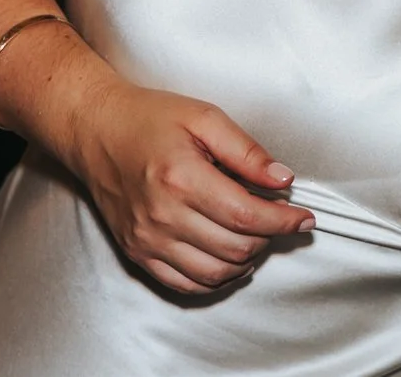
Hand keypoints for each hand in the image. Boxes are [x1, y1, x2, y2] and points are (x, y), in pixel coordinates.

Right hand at [62, 77, 314, 293]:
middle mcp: (163, 215)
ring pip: (214, 273)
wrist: (96, 130)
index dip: (284, 221)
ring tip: (257, 237)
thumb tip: (283, 179)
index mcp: (182, 177)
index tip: (304, 218)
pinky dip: (215, 279)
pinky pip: (184, 284)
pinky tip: (228, 258)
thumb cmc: (148, 118)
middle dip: (269, 238)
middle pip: (235, 247)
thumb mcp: (204, 118)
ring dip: (246, 261)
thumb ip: (247, 151)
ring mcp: (148, 239)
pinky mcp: (137, 252)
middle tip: (280, 221)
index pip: (247, 216)